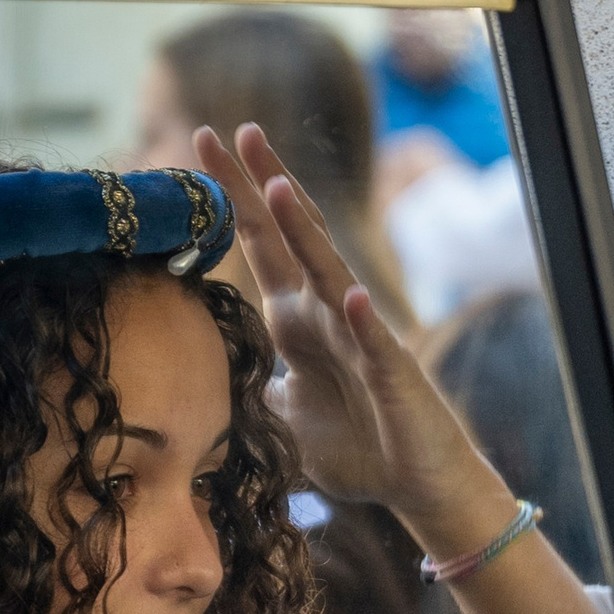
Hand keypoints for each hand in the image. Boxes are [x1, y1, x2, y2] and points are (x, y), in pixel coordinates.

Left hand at [192, 123, 491, 533]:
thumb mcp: (280, 415)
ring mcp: (362, 337)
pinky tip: (349, 296)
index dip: (233, 197)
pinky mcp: (393, 374)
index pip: (261, 244)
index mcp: (296, 319)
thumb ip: (245, 386)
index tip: (198, 141)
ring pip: (330, 274)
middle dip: (263, 184)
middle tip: (234, 129)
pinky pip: (376, 343)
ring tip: (279, 187)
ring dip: (305, 232)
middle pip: (292, 236)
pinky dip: (363, 320)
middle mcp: (327, 313)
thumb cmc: (357, 448)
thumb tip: (198, 377)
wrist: (415, 484)